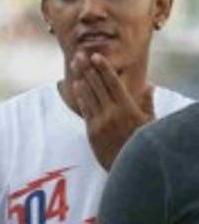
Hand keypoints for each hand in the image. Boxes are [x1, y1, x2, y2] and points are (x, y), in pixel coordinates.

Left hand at [71, 51, 153, 169]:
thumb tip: (149, 85)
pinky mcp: (92, 133)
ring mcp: (100, 122)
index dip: (103, 68)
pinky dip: (81, 97)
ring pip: (89, 96)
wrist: (130, 168)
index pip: (112, 83)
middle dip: (88, 69)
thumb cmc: (142, 144)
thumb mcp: (149, 123)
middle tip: (79, 55)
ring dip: (82, 79)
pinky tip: (77, 86)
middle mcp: (112, 113)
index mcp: (127, 107)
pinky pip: (85, 110)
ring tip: (75, 66)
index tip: (95, 56)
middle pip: (97, 86)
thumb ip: (146, 103)